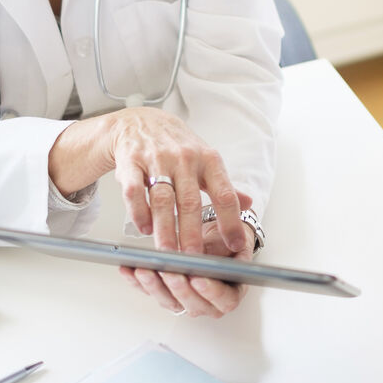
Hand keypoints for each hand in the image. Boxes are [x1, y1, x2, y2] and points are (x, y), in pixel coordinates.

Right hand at [51, 105, 249, 254]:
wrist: (141, 122)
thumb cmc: (177, 146)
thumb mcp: (206, 161)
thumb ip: (226, 186)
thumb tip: (250, 204)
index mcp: (209, 160)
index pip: (224, 194)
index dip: (231, 221)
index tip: (234, 245)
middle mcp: (185, 158)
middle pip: (190, 202)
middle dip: (191, 234)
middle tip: (193, 260)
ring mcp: (157, 159)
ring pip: (163, 200)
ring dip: (165, 230)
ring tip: (167, 254)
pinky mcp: (132, 162)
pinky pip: (134, 191)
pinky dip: (139, 213)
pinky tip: (144, 229)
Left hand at [119, 218, 255, 317]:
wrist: (216, 240)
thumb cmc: (226, 242)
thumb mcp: (235, 239)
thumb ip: (225, 246)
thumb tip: (217, 245)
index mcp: (231, 291)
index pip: (224, 300)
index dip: (211, 292)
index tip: (198, 278)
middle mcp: (208, 302)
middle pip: (193, 304)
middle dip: (178, 288)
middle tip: (168, 272)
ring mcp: (186, 300)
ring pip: (169, 300)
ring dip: (154, 286)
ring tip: (144, 270)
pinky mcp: (167, 294)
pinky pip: (151, 292)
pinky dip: (137, 282)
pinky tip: (128, 269)